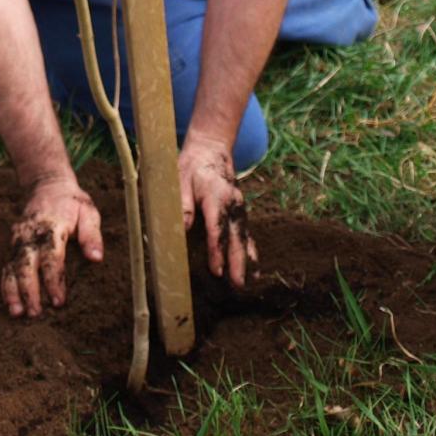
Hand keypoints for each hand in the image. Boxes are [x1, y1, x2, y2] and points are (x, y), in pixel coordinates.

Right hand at [0, 175, 103, 317]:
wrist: (46, 184)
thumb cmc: (71, 202)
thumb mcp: (88, 212)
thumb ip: (91, 235)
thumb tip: (96, 258)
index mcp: (52, 226)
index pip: (51, 257)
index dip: (53, 280)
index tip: (58, 301)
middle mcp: (31, 234)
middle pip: (26, 264)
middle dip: (29, 290)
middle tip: (36, 312)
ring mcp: (19, 239)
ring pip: (12, 267)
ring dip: (13, 291)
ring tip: (17, 313)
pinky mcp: (13, 244)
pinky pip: (6, 265)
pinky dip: (6, 285)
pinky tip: (10, 303)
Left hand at [177, 136, 256, 287]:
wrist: (211, 150)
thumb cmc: (192, 167)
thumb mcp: (180, 180)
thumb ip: (183, 204)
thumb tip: (184, 228)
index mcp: (216, 196)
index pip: (217, 228)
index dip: (217, 252)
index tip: (217, 271)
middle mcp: (233, 204)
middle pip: (236, 237)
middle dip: (238, 262)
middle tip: (237, 285)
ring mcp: (239, 209)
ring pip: (245, 238)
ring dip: (247, 261)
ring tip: (249, 283)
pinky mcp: (240, 213)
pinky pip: (247, 235)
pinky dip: (251, 252)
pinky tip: (255, 270)